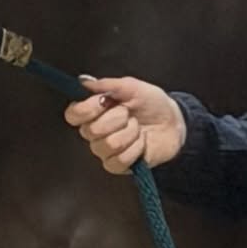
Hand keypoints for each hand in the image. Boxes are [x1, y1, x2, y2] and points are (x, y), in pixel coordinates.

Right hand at [64, 76, 186, 174]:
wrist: (173, 122)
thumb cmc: (152, 104)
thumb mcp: (132, 87)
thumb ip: (108, 85)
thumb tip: (85, 82)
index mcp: (94, 111)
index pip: (73, 114)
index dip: (86, 109)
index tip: (104, 101)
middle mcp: (95, 132)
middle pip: (91, 131)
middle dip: (117, 118)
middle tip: (129, 114)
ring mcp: (105, 150)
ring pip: (108, 145)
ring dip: (130, 133)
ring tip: (138, 127)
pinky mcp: (118, 165)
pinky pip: (120, 160)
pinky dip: (136, 148)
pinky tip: (141, 142)